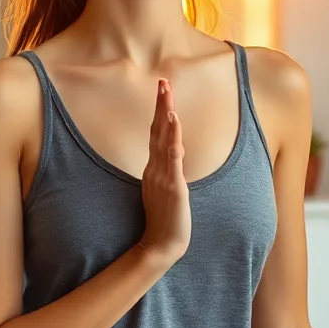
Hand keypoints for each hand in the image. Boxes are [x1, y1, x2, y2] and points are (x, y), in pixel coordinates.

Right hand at [139, 78, 190, 260]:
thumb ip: (168, 169)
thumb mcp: (165, 189)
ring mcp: (162, 176)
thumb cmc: (165, 219)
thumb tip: (175, 150)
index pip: (156, 133)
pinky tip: (174, 123)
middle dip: (161, 105)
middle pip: (157, 130)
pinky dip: (173, 139)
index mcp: (153, 168)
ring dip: (165, 115)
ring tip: (167, 94)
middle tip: (163, 82)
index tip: (163, 90)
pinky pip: (173, 159)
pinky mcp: (173, 186)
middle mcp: (155, 168)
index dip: (160, 111)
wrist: (161, 245)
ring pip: (163, 139)